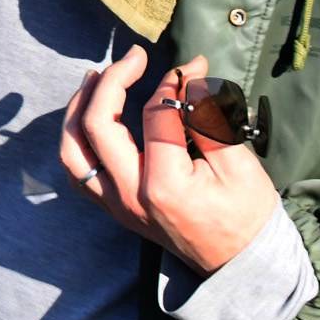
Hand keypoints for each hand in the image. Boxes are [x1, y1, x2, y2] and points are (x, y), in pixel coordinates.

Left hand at [58, 50, 279, 274]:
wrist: (242, 264)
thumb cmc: (246, 214)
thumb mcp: (238, 163)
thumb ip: (208, 117)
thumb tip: (187, 75)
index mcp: (164, 185)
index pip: (155, 115)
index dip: (172, 82)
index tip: (192, 66)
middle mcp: (131, 196)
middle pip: (97, 126)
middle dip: (112, 80)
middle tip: (134, 56)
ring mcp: (117, 206)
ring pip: (73, 150)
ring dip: (78, 108)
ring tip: (96, 77)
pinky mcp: (114, 210)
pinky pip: (78, 171)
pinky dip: (76, 140)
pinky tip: (87, 116)